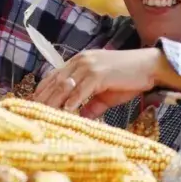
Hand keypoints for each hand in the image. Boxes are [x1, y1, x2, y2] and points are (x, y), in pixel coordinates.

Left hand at [32, 48, 162, 117]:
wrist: (149, 67)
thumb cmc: (128, 80)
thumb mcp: (105, 95)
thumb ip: (91, 106)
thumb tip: (80, 119)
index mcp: (78, 63)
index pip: (53, 77)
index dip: (41, 91)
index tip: (31, 105)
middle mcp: (80, 62)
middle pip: (54, 82)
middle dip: (42, 98)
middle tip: (30, 113)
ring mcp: (89, 66)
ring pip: (65, 86)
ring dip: (53, 101)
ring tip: (43, 114)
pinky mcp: (99, 73)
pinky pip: (82, 90)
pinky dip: (73, 101)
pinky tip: (66, 110)